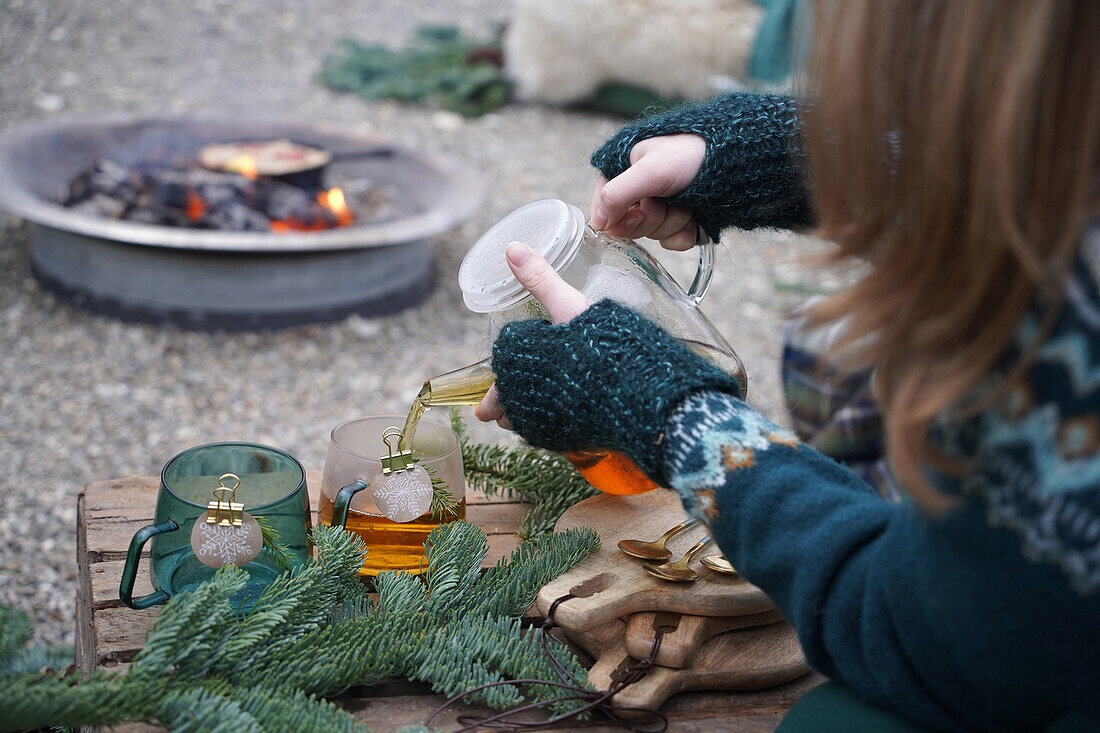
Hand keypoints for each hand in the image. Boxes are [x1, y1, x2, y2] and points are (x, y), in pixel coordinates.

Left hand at [474, 241, 592, 428]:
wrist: (643, 397)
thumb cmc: (606, 346)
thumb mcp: (572, 305)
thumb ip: (541, 278)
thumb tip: (512, 248)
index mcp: (516, 358)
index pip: (503, 355)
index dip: (510, 357)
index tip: (507, 362)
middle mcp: (520, 394)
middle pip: (504, 395)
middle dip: (501, 397)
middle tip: (488, 410)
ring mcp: (539, 422)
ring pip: (519, 419)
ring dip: (518, 414)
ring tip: (518, 415)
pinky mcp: (560, 441)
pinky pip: (541, 434)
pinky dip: (542, 426)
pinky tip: (554, 421)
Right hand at [589, 133, 705, 250]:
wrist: (738, 161)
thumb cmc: (691, 154)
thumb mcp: (650, 170)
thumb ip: (617, 194)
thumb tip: (597, 222)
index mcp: (622, 170)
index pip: (603, 208)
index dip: (619, 217)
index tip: (637, 211)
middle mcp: (639, 189)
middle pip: (628, 225)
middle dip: (652, 217)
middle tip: (666, 200)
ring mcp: (661, 205)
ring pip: (652, 234)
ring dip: (673, 222)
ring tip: (687, 202)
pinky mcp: (680, 219)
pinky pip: (672, 241)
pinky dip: (685, 233)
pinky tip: (695, 218)